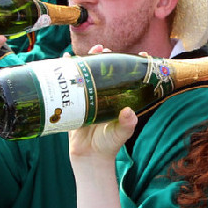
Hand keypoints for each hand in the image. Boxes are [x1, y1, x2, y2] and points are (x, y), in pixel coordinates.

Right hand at [67, 45, 136, 164]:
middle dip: (107, 57)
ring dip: (89, 59)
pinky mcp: (75, 102)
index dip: (137, 65)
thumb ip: (126, 124)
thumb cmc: (108, 145)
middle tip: (104, 49)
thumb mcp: (119, 134)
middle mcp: (106, 95)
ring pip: (90, 73)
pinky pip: (71, 84)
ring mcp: (90, 97)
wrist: (89, 158)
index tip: (143, 54)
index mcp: (120, 99)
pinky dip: (67, 70)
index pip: (132, 78)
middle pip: (108, 70)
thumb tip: (129, 112)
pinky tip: (64, 59)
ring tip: (90, 50)